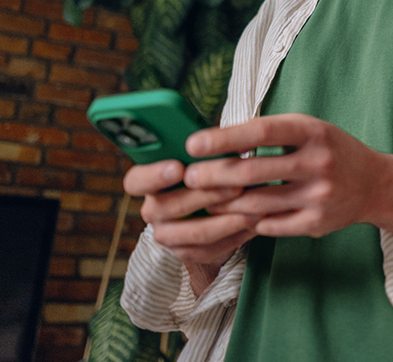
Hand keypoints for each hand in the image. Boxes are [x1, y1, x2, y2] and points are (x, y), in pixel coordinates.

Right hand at [123, 159, 257, 267]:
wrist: (209, 211)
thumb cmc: (208, 173)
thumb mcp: (202, 159)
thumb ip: (207, 151)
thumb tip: (232, 138)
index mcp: (149, 182)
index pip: (136, 181)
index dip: (154, 175)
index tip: (178, 167)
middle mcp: (153, 210)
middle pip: (171, 207)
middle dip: (208, 195)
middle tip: (238, 185)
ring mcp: (167, 235)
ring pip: (196, 232)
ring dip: (228, 220)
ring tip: (255, 209)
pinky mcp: (186, 253)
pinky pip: (211, 248)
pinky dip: (236, 235)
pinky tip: (256, 224)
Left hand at [184, 113, 392, 253]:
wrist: (374, 184)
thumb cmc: (329, 150)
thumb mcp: (306, 129)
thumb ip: (268, 133)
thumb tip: (213, 140)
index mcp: (313, 131)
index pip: (261, 132)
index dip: (223, 138)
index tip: (192, 144)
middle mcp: (319, 162)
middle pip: (253, 172)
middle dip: (214, 175)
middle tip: (189, 177)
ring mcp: (320, 196)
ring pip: (257, 203)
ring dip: (224, 203)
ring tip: (205, 199)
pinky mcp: (318, 223)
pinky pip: (271, 225)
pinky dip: (250, 221)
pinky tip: (236, 216)